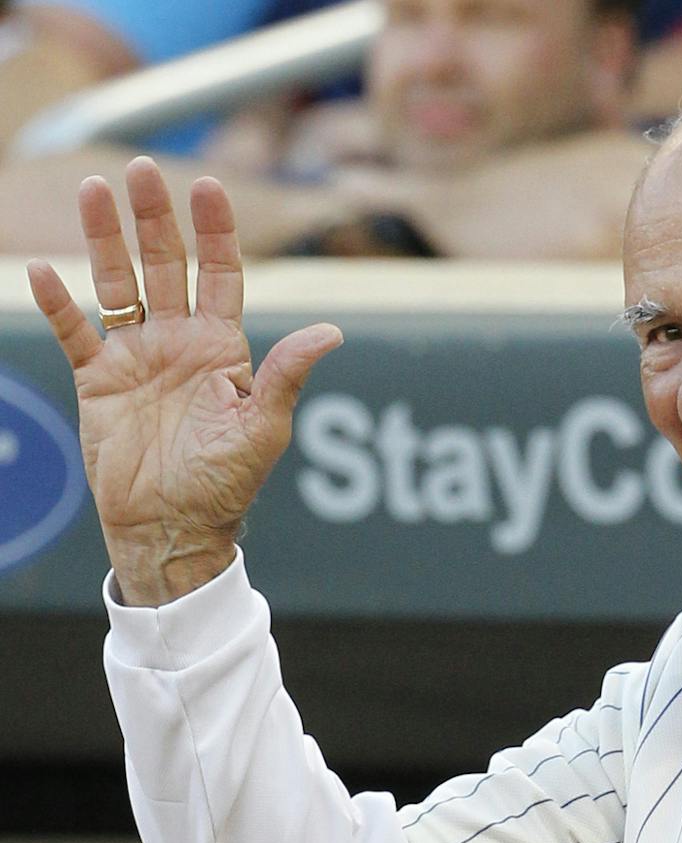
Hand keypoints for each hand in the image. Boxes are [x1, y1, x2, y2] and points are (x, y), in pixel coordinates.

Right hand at [27, 157, 342, 605]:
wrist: (173, 529)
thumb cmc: (225, 486)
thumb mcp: (263, 429)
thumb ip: (287, 375)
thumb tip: (332, 331)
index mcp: (222, 348)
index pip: (220, 273)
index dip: (214, 230)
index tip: (207, 185)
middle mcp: (178, 342)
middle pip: (166, 263)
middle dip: (156, 217)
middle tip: (143, 169)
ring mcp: (136, 356)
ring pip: (117, 281)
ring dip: (105, 238)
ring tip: (94, 189)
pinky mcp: (98, 380)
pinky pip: (75, 331)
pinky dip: (59, 302)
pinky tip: (45, 270)